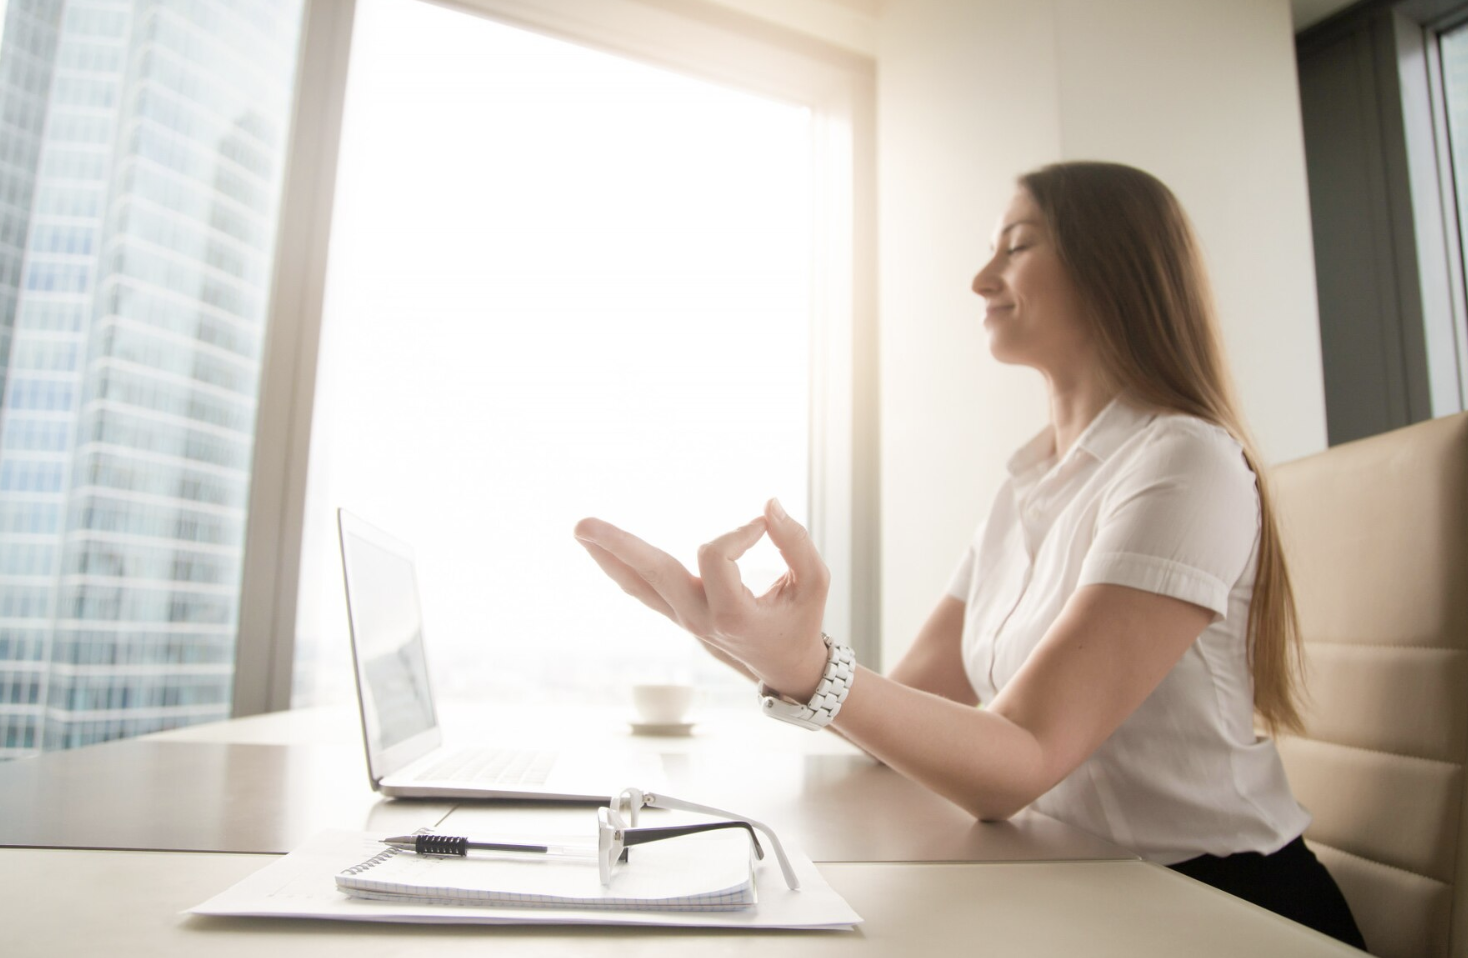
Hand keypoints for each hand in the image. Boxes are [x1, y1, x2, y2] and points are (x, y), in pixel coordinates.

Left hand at [573, 499, 830, 699]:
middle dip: (617, 545)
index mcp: (730, 615)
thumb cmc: (801, 622)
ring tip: (580, 530)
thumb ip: (797, 543)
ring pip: (638, 584)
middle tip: (579, 523)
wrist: (785, 668)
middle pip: (651, 574)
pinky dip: (622, 569)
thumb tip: (769, 505)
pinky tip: (599, 551)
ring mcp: (683, 619)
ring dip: (607, 556)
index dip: (740, 532)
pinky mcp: (678, 614)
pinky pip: (643, 590)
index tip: (766, 526)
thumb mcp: (815, 584)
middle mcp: (698, 619)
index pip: (715, 555)